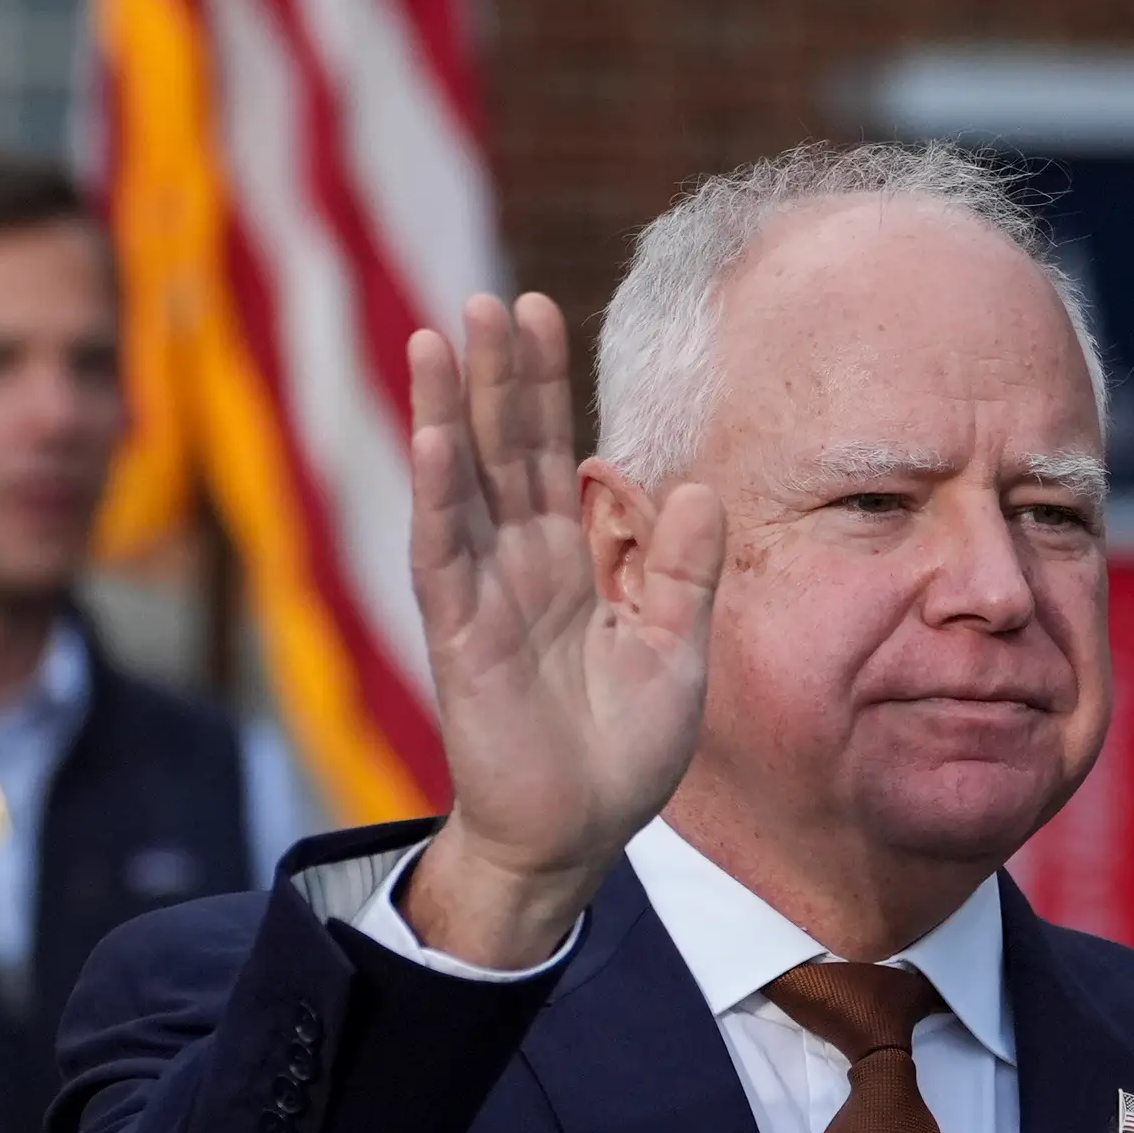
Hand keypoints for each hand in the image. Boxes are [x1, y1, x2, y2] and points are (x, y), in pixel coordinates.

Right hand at [401, 292, 723, 968]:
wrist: (577, 834)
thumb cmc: (621, 750)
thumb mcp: (678, 649)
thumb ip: (684, 570)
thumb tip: (698, 486)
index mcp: (572, 559)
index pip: (554, 452)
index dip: (545, 385)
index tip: (540, 311)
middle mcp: (521, 563)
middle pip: (506, 448)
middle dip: (498, 374)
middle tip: (490, 299)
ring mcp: (484, 593)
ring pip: (463, 483)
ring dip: (449, 410)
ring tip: (440, 336)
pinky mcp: (460, 635)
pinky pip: (444, 553)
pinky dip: (439, 495)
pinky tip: (435, 437)